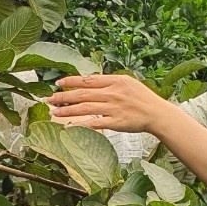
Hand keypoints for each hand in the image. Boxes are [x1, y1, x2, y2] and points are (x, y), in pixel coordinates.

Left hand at [47, 74, 171, 133]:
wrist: (157, 114)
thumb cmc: (142, 98)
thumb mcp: (127, 83)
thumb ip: (109, 82)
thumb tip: (89, 81)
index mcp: (115, 81)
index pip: (88, 79)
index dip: (71, 81)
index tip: (58, 83)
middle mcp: (113, 93)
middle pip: (82, 94)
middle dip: (63, 96)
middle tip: (49, 99)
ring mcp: (114, 108)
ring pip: (85, 108)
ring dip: (67, 110)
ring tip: (54, 113)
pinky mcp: (116, 122)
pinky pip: (94, 123)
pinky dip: (80, 124)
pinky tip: (69, 126)